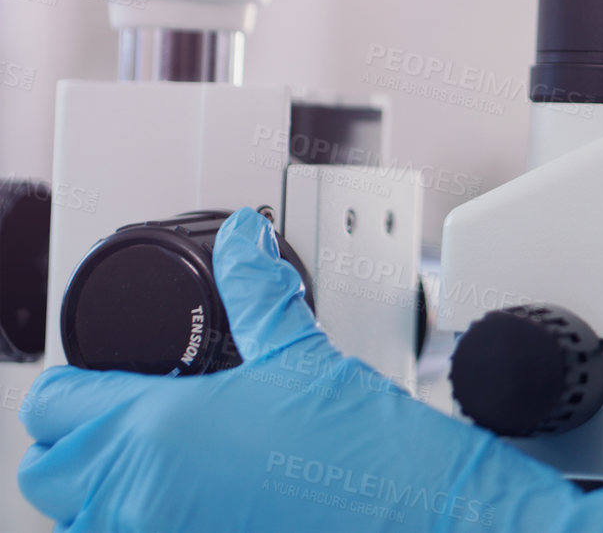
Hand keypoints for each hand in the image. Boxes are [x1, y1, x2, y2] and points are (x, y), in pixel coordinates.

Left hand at [17, 208, 602, 532]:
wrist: (411, 512)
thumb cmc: (363, 448)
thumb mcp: (301, 354)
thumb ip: (256, 290)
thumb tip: (242, 239)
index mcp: (157, 429)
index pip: (56, 405)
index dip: (77, 386)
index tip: (105, 381)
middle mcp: (140, 492)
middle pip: (50, 470)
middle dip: (78, 443)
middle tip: (128, 423)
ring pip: (80, 513)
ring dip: (103, 489)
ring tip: (161, 463)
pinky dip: (143, 515)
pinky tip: (192, 497)